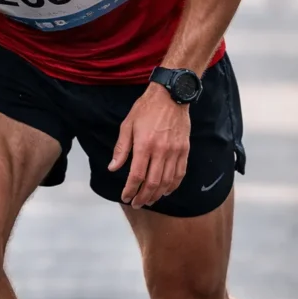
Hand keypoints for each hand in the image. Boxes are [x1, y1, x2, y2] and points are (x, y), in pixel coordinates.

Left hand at [108, 84, 189, 208]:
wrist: (171, 94)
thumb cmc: (146, 108)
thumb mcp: (127, 125)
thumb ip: (121, 148)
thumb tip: (113, 168)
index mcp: (144, 145)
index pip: (136, 176)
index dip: (130, 190)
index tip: (125, 197)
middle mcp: (161, 151)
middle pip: (152, 183)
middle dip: (143, 197)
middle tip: (136, 203)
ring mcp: (175, 151)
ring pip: (167, 181)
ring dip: (157, 195)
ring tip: (149, 200)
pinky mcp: (184, 149)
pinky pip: (180, 173)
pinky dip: (173, 185)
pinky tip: (166, 191)